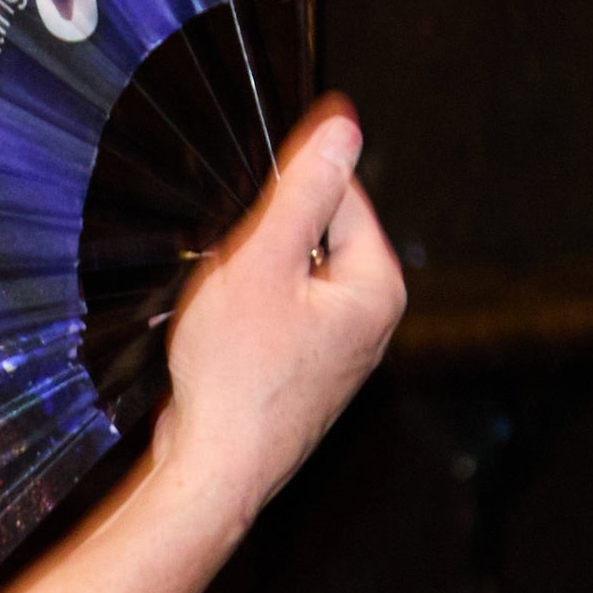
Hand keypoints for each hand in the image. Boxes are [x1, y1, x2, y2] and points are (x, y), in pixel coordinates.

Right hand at [153, 96, 406, 519]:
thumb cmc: (236, 374)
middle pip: (310, 237)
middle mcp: (372, 318)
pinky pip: (274, 316)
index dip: (281, 196)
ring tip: (223, 315)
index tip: (242, 223)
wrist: (215, 468)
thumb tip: (343, 124)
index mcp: (377, 286)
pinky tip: (220, 342)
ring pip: (286, 278)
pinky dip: (243, 317)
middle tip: (227, 277)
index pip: (339, 195)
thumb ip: (302, 190)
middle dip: (258, 244)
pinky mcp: (306, 371)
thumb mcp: (262, 263)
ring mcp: (340, 349)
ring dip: (246, 281)